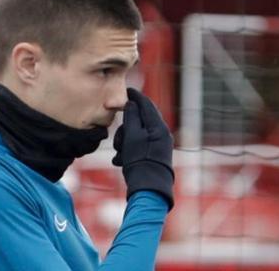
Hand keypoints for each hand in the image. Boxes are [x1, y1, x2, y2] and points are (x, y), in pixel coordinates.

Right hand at [111, 88, 174, 209]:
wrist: (149, 188)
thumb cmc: (139, 161)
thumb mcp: (132, 136)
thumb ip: (131, 117)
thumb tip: (132, 103)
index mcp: (158, 127)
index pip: (146, 104)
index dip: (135, 96)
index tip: (126, 90)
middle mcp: (161, 134)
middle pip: (140, 120)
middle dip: (125, 128)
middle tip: (117, 140)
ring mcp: (158, 145)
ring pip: (137, 134)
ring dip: (124, 142)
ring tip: (119, 154)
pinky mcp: (154, 155)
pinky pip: (138, 146)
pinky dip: (128, 150)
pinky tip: (120, 161)